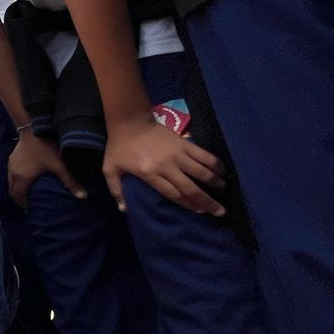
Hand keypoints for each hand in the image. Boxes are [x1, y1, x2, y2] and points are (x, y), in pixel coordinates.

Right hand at [7, 128, 86, 205]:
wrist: (33, 127)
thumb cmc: (45, 147)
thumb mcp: (59, 165)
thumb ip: (69, 182)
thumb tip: (83, 197)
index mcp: (22, 178)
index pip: (18, 196)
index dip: (23, 205)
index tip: (30, 210)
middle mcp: (13, 173)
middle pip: (12, 191)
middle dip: (19, 198)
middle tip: (29, 203)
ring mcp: (11, 164)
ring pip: (10, 182)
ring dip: (17, 188)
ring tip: (27, 191)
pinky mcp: (12, 157)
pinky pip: (11, 173)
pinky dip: (16, 179)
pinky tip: (26, 177)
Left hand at [103, 116, 224, 215]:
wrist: (130, 121)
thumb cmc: (119, 147)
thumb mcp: (110, 169)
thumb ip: (116, 190)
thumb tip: (124, 210)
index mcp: (150, 174)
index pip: (174, 194)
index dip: (188, 204)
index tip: (199, 211)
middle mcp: (167, 166)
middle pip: (190, 188)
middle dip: (206, 201)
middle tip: (219, 211)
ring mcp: (178, 154)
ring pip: (201, 172)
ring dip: (214, 182)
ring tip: (222, 189)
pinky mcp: (185, 143)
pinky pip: (204, 155)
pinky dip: (215, 163)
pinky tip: (223, 171)